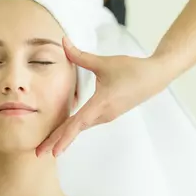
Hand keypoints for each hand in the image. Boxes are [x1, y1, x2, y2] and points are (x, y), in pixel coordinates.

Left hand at [36, 37, 170, 156]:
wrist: (156, 76)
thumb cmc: (132, 69)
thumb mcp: (104, 62)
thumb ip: (80, 55)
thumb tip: (63, 42)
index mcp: (101, 103)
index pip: (78, 123)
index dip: (64, 137)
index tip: (54, 152)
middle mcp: (103, 114)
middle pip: (75, 130)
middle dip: (56, 142)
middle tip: (39, 153)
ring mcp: (106, 115)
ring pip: (80, 127)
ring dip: (64, 136)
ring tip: (48, 146)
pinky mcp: (108, 113)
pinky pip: (87, 123)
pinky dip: (73, 129)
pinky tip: (64, 131)